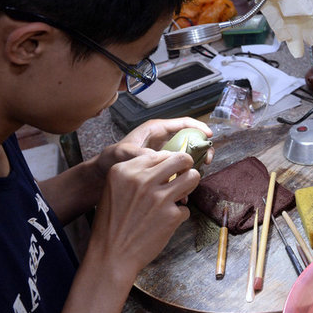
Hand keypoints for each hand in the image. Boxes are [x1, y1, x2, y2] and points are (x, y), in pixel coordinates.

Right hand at [86, 150, 197, 282]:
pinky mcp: (171, 215)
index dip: (168, 162)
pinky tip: (165, 223)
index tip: (169, 170)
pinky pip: (186, 207)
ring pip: (192, 177)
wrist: (111, 256)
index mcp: (125, 170)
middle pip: (181, 159)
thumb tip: (167, 162)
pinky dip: (178, 215)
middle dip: (187, 165)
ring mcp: (159, 197)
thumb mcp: (114, 189)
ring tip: (181, 193)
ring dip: (190, 185)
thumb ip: (136, 174)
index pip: (160, 154)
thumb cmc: (112, 223)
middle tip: (185, 174)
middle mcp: (142, 180)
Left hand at [93, 118, 212, 178]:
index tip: (208, 135)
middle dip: (202, 148)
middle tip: (208, 159)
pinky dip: (184, 177)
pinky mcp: (164, 166)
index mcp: (156, 130)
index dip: (198, 127)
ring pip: (187, 155)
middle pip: (191, 139)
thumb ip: (139, 153)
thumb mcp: (123, 152)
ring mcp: (165, 153)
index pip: (183, 123)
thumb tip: (157, 157)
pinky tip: (184, 189)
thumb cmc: (111, 157)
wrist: (103, 173)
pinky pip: (179, 169)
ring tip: (196, 176)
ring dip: (195, 165)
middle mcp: (164, 139)